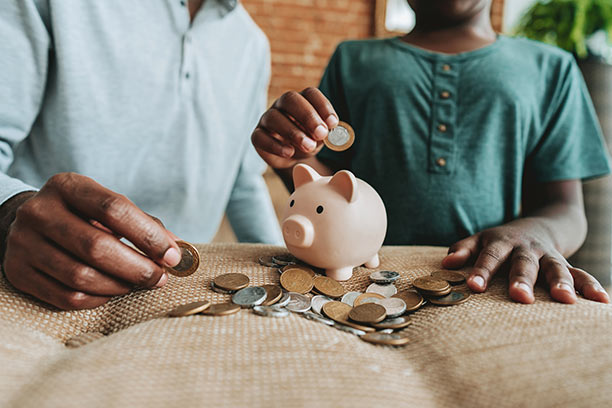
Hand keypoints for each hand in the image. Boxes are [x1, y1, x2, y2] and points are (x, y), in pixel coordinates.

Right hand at [2, 173, 180, 309]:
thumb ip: (143, 224)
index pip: (114, 208)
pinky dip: (97, 299)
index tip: (171, 256)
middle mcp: (39, 211)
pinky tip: (111, 292)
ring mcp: (23, 243)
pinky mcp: (18, 273)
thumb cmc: (81, 216)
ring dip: (119, 286)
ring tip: (135, 284)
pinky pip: (66, 297)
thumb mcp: (106, 208)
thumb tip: (175, 250)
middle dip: (137, 268)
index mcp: (67, 186)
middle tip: (159, 277)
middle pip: (97, 247)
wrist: (27, 224)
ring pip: (81, 276)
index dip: (148, 236)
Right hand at [251, 87, 338, 168]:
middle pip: (290, 99)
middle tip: (320, 134)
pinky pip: (260, 137)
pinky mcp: (257, 136)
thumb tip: (326, 132)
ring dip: (293, 132)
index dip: (322, 106)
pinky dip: (275, 145)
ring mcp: (267, 119)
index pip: (310, 93)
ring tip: (308, 146)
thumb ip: (324, 133)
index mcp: (302, 100)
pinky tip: (289, 153)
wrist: (293, 158)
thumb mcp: (320, 138)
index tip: (333, 124)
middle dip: (307, 116)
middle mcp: (282, 105)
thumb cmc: (309, 141)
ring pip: (273, 117)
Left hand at [442, 224, 609, 303]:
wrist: (539, 225)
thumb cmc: (500, 241)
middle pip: (524, 263)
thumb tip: (446, 262)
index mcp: (502, 243)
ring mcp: (549, 256)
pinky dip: (591, 286)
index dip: (481, 271)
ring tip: (565, 300)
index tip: (474, 286)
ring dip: (561, 282)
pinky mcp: (567, 264)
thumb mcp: (480, 239)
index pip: (490, 257)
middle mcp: (527, 249)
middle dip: (522, 279)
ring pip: (556, 267)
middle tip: (520, 297)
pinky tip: (601, 302)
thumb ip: (463, 249)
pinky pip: (581, 274)